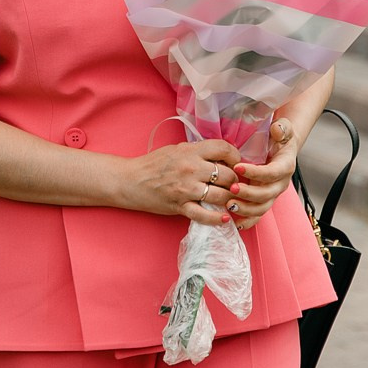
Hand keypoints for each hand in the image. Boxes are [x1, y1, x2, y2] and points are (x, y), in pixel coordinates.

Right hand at [120, 138, 241, 225]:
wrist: (130, 180)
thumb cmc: (154, 164)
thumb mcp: (177, 150)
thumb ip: (198, 152)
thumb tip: (221, 156)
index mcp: (191, 151)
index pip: (224, 148)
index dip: (236, 156)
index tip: (236, 164)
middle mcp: (191, 168)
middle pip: (228, 174)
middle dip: (236, 181)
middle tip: (236, 185)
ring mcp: (186, 188)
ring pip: (221, 195)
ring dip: (230, 199)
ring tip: (231, 201)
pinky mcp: (180, 206)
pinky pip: (204, 215)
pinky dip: (217, 218)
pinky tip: (225, 218)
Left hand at [227, 120, 299, 231]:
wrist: (283, 148)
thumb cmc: (280, 138)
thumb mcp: (283, 130)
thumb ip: (282, 129)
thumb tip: (277, 129)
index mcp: (285, 166)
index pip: (272, 173)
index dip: (256, 172)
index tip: (238, 167)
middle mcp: (280, 183)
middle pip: (266, 194)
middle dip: (248, 194)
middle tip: (231, 189)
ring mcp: (273, 194)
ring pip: (262, 207)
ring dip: (246, 209)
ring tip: (228, 204)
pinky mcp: (265, 201)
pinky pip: (258, 215)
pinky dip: (248, 220)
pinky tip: (235, 222)